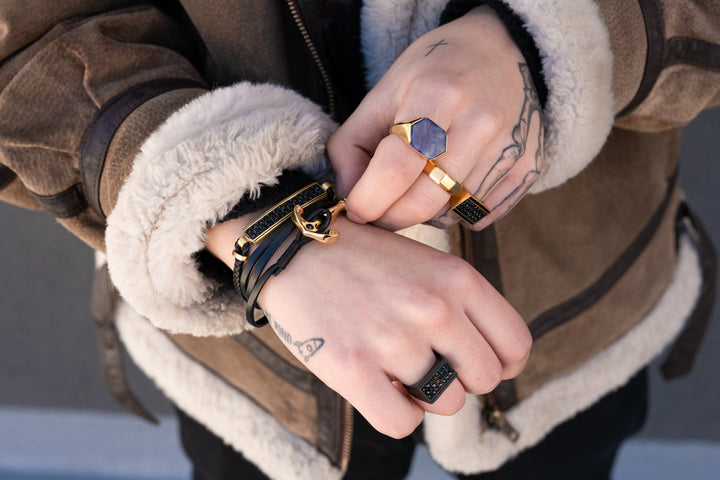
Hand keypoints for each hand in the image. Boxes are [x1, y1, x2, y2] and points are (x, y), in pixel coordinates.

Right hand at [206, 216, 530, 437]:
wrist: (291, 247)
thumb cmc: (360, 258)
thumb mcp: (424, 262)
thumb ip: (461, 303)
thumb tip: (490, 360)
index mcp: (456, 279)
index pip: (515, 345)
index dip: (501, 364)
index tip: (475, 363)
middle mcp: (433, 308)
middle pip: (485, 380)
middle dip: (460, 380)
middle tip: (429, 364)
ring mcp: (393, 339)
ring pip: (445, 404)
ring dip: (423, 396)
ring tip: (396, 369)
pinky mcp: (352, 367)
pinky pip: (401, 423)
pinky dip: (396, 415)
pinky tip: (380, 389)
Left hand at [328, 6, 543, 231]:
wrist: (499, 51)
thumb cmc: (433, 74)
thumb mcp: (383, 94)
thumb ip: (352, 145)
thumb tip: (347, 197)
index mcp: (437, 93)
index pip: (395, 168)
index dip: (367, 200)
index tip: (355, 209)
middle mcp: (481, 121)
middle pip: (425, 200)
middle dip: (391, 217)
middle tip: (379, 211)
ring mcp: (511, 146)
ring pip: (452, 213)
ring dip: (425, 212)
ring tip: (419, 183)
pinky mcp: (529, 167)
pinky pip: (481, 215)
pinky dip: (458, 211)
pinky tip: (451, 183)